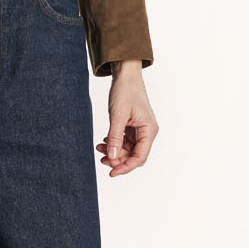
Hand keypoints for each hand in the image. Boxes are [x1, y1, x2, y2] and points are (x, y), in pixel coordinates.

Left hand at [97, 61, 158, 176]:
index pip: (139, 157)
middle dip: (117, 159)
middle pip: (133, 155)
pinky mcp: (132, 126)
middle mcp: (147, 132)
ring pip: (127, 149)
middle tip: (101, 158)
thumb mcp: (117, 115)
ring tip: (99, 147)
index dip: (125, 167)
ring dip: (113, 151)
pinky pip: (124, 141)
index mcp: (149, 130)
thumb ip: (114, 137)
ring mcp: (139, 129)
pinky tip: (103, 140)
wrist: (125, 75)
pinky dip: (114, 143)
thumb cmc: (125, 91)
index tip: (111, 173)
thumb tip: (111, 157)